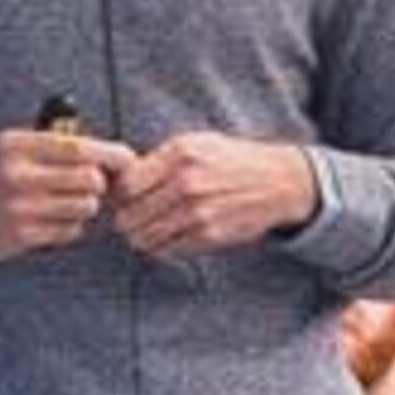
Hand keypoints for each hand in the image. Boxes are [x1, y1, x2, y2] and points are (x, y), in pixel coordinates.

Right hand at [0, 127, 131, 261]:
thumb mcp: (13, 145)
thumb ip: (56, 144)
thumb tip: (114, 155)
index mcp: (17, 146)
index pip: (80, 148)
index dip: (111, 155)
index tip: (127, 160)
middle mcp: (16, 176)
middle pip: (90, 180)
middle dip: (98, 184)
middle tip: (90, 186)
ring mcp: (18, 209)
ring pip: (85, 208)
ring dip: (85, 206)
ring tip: (65, 202)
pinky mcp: (20, 237)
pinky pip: (70, 231)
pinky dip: (70, 226)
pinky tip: (50, 220)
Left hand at [107, 132, 314, 256]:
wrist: (278, 182)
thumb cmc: (231, 160)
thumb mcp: (194, 143)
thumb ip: (157, 160)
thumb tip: (117, 181)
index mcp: (179, 155)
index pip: (126, 186)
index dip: (119, 195)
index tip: (125, 197)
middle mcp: (187, 184)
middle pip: (129, 216)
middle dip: (126, 219)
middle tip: (133, 216)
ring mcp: (198, 212)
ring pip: (144, 238)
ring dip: (141, 236)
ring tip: (150, 227)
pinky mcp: (209, 236)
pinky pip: (167, 251)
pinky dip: (161, 247)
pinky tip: (170, 235)